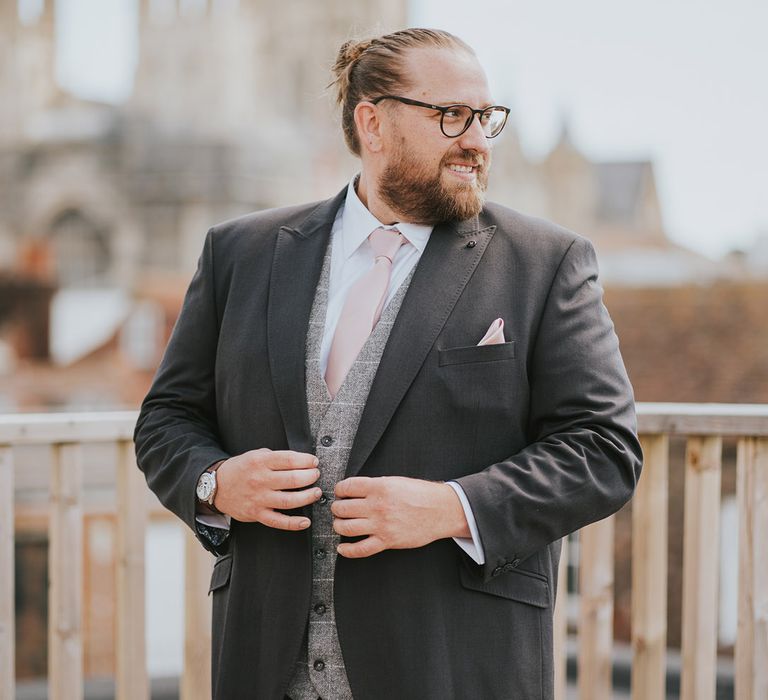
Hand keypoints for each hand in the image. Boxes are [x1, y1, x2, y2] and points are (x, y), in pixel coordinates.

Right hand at [214, 448, 320, 529]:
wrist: (217, 487)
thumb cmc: (240, 470)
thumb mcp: (254, 455)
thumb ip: (275, 457)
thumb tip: (299, 460)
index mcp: (260, 462)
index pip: (289, 459)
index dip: (306, 460)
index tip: (314, 461)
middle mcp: (260, 480)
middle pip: (293, 479)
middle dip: (310, 476)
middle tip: (315, 475)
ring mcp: (259, 499)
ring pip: (289, 500)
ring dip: (308, 497)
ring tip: (316, 492)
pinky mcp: (257, 514)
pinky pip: (278, 521)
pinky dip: (294, 523)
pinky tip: (305, 521)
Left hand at [331, 476, 469, 557]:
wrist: (441, 510)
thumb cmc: (421, 494)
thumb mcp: (396, 481)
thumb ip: (375, 486)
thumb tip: (355, 490)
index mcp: (379, 487)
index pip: (347, 487)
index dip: (339, 489)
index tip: (339, 492)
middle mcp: (377, 506)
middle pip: (342, 508)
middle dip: (337, 508)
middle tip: (339, 508)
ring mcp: (381, 525)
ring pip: (346, 528)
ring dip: (338, 526)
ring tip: (340, 523)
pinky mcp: (386, 541)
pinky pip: (360, 549)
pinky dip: (347, 550)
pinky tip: (342, 548)